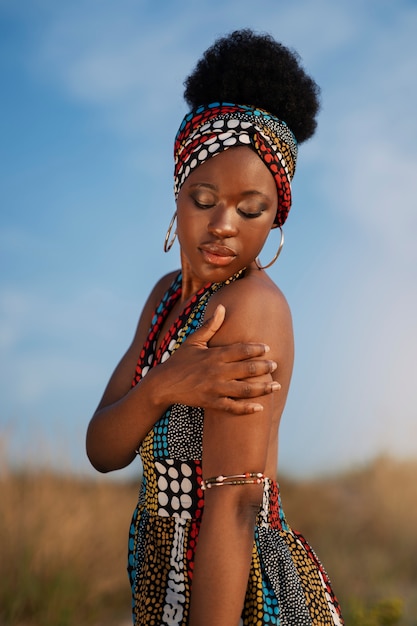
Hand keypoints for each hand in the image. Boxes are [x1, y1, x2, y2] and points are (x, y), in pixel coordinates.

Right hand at [160, 305, 279, 413]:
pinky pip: (232, 408)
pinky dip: (247, 408)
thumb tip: (222, 307)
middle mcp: (217, 372)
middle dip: (264, 367)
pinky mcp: (211, 403)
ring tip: (276, 385)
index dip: (256, 349)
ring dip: (263, 388)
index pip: (240, 350)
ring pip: (244, 389)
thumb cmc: (179, 361)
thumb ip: (210, 326)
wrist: (163, 384)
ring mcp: (215, 389)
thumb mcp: (193, 341)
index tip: (268, 348)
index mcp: (214, 355)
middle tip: (276, 365)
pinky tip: (260, 407)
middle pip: (247, 369)